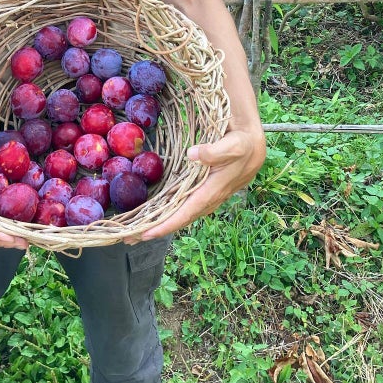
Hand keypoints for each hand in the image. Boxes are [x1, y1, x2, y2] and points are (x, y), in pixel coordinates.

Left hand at [128, 124, 265, 242]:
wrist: (254, 145)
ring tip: (136, 230)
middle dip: (155, 229)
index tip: (145, 233)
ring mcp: (206, 196)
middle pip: (179, 219)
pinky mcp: (204, 190)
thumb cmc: (243, 144)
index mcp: (212, 191)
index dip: (166, 225)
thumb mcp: (234, 145)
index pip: (186, 212)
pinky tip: (156, 213)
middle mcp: (208, 198)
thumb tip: (193, 155)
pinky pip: (184, 206)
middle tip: (128, 238)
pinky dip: (169, 212)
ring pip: (180, 214)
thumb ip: (215, 151)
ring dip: (159, 222)